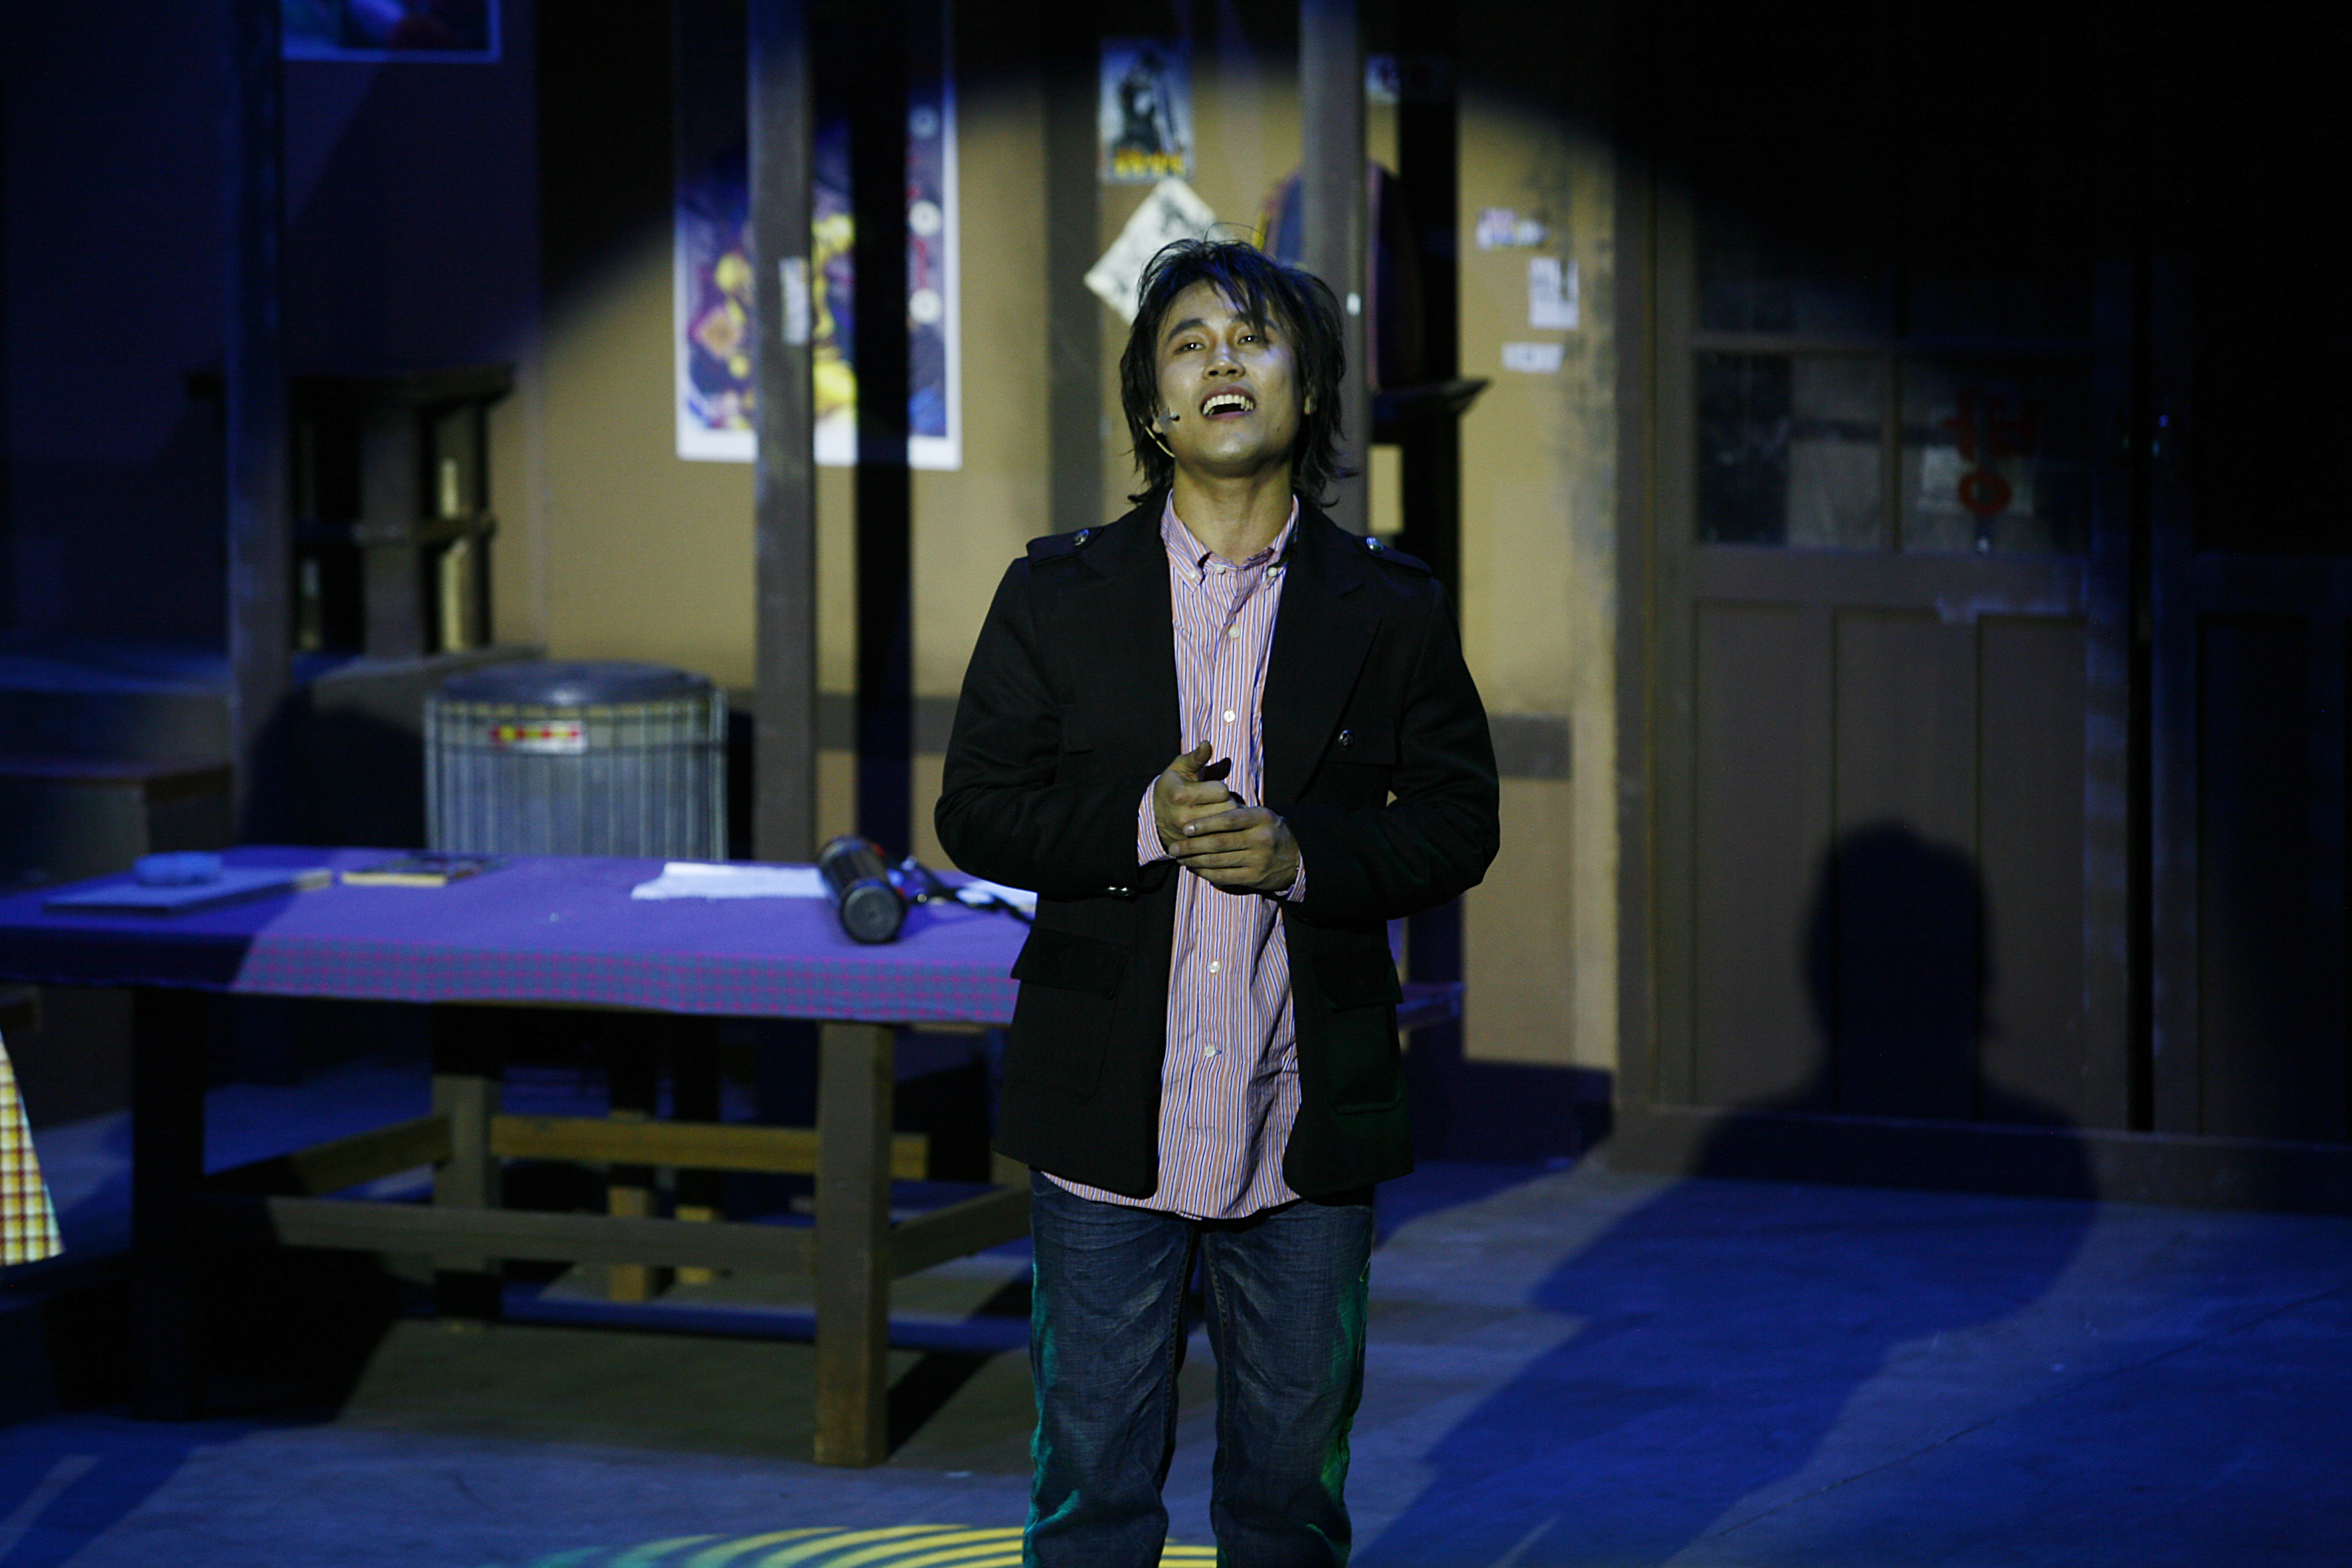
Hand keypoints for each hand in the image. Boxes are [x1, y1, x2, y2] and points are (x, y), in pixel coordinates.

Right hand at [1153, 742, 1234, 851]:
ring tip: (1218, 814)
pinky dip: (1222, 834)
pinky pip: (1219, 841)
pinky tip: (1217, 829)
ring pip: (1226, 826)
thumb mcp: (1180, 768)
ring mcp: (1188, 836)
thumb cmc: (1172, 786)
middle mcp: (1184, 817)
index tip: (1213, 790)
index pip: (1221, 791)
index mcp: (1181, 795)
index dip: (1220, 788)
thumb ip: (1195, 757)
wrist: (1153, 816)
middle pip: (1227, 809)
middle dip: (1228, 804)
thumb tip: (1207, 744)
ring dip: (1226, 820)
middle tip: (1219, 803)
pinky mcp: (1192, 849)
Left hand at [1169, 802, 1299, 895]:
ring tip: (1179, 857)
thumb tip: (1200, 807)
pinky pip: (1224, 877)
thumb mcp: (1260, 815)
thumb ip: (1235, 811)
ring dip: (1194, 860)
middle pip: (1219, 843)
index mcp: (1262, 817)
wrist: (1295, 857)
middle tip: (1173, 847)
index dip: (1205, 824)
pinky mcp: (1255, 878)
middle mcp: (1261, 839)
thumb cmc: (1268, 831)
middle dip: (1192, 846)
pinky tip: (1194, 868)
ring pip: (1218, 861)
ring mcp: (1259, 860)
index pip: (1229, 820)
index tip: (1185, 828)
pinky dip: (1205, 873)